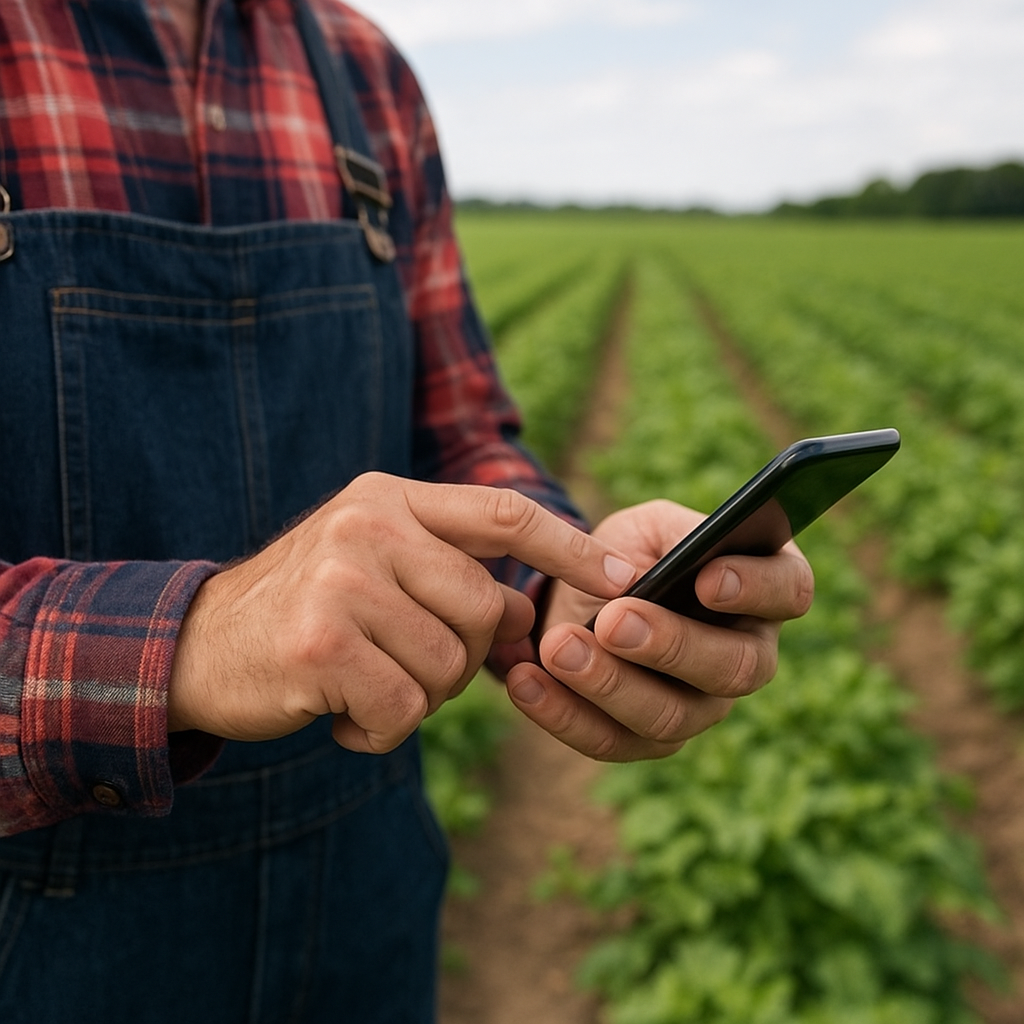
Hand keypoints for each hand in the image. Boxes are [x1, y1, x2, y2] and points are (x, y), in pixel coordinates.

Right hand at [168, 474, 636, 752]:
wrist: (196, 645)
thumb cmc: (306, 611)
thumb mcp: (374, 568)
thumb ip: (448, 578)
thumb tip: (526, 623)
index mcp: (390, 498)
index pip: (503, 513)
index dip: (568, 547)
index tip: (624, 575)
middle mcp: (369, 525)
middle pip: (485, 610)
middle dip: (460, 659)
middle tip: (402, 667)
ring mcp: (342, 580)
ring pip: (448, 667)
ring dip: (417, 698)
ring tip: (362, 685)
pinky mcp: (320, 642)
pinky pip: (404, 710)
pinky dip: (381, 732)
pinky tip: (341, 717)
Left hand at [505, 499, 814, 760]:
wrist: (578, 600)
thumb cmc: (628, 556)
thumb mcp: (646, 528)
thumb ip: (670, 536)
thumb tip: (679, 563)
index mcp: (761, 587)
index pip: (788, 590)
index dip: (756, 588)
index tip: (707, 580)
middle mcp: (747, 654)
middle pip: (735, 668)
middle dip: (671, 645)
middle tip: (613, 620)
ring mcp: (703, 706)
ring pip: (671, 717)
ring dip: (609, 684)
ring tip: (557, 647)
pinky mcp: (648, 740)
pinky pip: (612, 741)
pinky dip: (564, 714)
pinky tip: (527, 683)